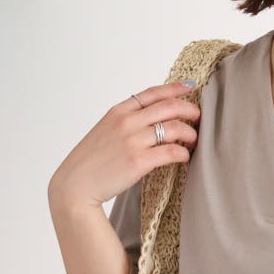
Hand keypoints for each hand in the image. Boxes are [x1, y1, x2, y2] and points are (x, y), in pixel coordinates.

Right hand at [48, 81, 200, 213]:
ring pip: (175, 127)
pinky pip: (172, 152)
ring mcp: (133, 140)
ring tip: (193, 140)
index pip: (152, 93)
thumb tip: (150, 122)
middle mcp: (127, 121)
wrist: (75, 185)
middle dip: (189, 109)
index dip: (174, 88)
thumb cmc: (91, 163)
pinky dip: (183, 153)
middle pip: (169, 106)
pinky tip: (184, 157)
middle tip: (198, 117)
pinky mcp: (139, 161)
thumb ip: (126, 123)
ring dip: (190, 133)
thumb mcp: (105, 132)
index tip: (189, 88)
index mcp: (118, 111)